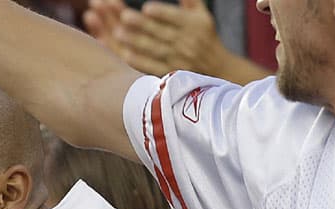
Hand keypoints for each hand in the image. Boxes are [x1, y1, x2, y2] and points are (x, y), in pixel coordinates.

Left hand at [87, 0, 228, 77]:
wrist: (216, 69)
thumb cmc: (204, 37)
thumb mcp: (202, 16)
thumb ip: (190, 1)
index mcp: (194, 25)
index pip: (176, 18)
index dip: (161, 13)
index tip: (146, 8)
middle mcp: (187, 42)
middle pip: (161, 32)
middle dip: (142, 25)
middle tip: (124, 16)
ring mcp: (179, 59)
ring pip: (155, 49)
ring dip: (136, 42)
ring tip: (118, 33)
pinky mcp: (171, 74)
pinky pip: (154, 67)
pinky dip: (140, 61)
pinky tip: (126, 54)